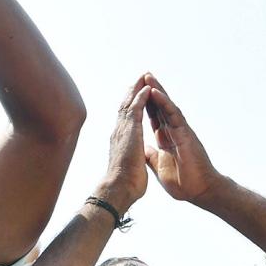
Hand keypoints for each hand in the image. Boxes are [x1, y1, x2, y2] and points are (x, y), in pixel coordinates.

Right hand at [95, 83, 151, 212]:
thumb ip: (132, 157)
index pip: (126, 118)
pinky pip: (136, 108)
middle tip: (139, 79)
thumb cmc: (126, 183)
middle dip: (132, 92)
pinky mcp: (130, 131)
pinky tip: (147, 88)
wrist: (119, 188)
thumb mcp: (131, 166)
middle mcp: (119, 132)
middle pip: (125, 106)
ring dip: (137, 89)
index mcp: (121, 140)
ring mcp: (123, 130)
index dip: (131, 106)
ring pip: (130, 103)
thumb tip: (135, 159)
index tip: (136, 96)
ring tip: (144, 77)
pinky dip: (141, 97)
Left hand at [141, 73, 221, 204]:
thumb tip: (142, 150)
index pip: (153, 117)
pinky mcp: (185, 134)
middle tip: (142, 76)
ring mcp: (180, 131)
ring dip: (157, 90)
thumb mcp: (159, 166)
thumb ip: (151, 155)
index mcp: (166, 139)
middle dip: (151, 92)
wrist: (199, 192)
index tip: (135, 93)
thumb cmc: (184, 182)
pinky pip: (173, 115)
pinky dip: (164, 103)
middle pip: (159, 107)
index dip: (145, 105)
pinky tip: (155, 92)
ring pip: (166, 106)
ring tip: (148, 77)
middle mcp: (173, 132)